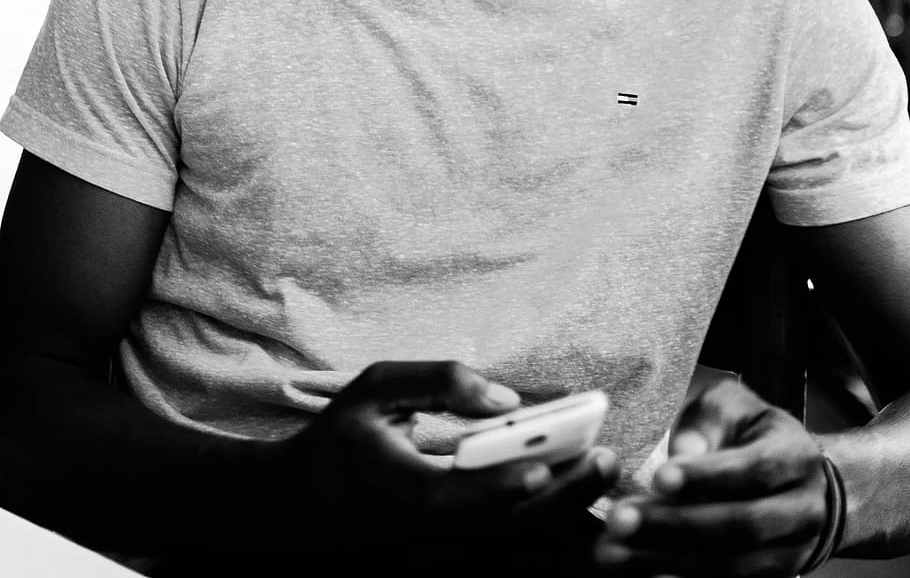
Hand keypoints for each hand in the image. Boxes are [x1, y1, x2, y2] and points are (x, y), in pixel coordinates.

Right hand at [283, 360, 617, 560]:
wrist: (300, 513)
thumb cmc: (343, 439)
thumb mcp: (375, 389)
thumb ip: (438, 382)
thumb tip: (504, 396)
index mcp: (401, 493)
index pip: (456, 501)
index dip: (501, 488)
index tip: (546, 466)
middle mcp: (425, 539)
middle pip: (503, 534)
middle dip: (560, 502)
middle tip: (606, 459)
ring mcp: (441, 562)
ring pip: (515, 559)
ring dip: (569, 533)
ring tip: (616, 492)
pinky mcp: (453, 569)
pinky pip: (511, 566)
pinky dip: (553, 550)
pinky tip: (591, 520)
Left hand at [594, 379, 829, 576]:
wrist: (796, 480)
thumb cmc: (750, 431)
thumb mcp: (734, 407)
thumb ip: (710, 421)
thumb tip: (683, 452)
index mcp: (796, 458)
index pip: (753, 470)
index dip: (707, 476)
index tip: (658, 478)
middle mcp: (803, 512)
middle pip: (740, 526)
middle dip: (675, 525)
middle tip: (619, 520)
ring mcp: (791, 554)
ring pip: (731, 566)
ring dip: (668, 560)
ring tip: (614, 552)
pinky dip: (679, 577)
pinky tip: (639, 569)